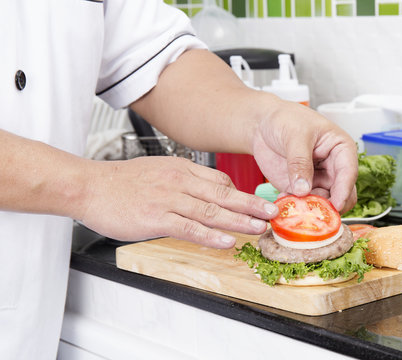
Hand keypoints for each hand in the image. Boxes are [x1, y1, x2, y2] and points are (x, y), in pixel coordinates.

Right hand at [79, 157, 277, 247]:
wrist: (89, 186)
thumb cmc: (122, 182)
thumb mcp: (159, 171)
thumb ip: (185, 182)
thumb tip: (208, 195)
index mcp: (182, 169)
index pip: (221, 181)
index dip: (243, 194)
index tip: (259, 204)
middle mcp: (180, 181)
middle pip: (224, 194)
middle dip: (252, 205)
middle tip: (273, 214)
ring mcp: (169, 199)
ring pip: (211, 210)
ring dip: (239, 220)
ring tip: (259, 228)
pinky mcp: (156, 217)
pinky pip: (189, 227)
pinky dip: (210, 235)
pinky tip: (227, 241)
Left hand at [251, 101, 357, 212]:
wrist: (263, 124)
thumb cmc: (285, 119)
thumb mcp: (295, 136)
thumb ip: (300, 162)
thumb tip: (303, 189)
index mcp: (341, 149)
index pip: (348, 173)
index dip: (343, 191)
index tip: (336, 205)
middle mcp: (333, 168)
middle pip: (341, 194)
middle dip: (328, 205)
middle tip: (312, 211)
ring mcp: (317, 180)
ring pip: (323, 203)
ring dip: (310, 209)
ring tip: (293, 206)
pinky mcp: (301, 189)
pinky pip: (303, 205)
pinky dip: (295, 208)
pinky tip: (282, 203)